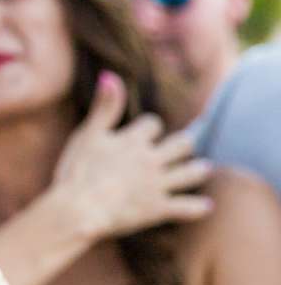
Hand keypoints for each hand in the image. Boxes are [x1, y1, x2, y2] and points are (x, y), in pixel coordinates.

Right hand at [51, 72, 212, 243]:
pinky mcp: (157, 209)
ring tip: (204, 168)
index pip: (152, 124)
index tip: (148, 130)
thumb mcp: (88, 135)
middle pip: (181, 144)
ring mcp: (157, 185)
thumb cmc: (77, 171)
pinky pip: (185, 207)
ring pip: (190, 173)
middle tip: (186, 144)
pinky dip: (197, 207)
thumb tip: (110, 75)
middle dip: (183, 144)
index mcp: (134, 140)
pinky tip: (207, 206)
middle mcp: (151, 160)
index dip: (150, 127)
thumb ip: (104, 107)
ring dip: (198, 170)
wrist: (79, 209)